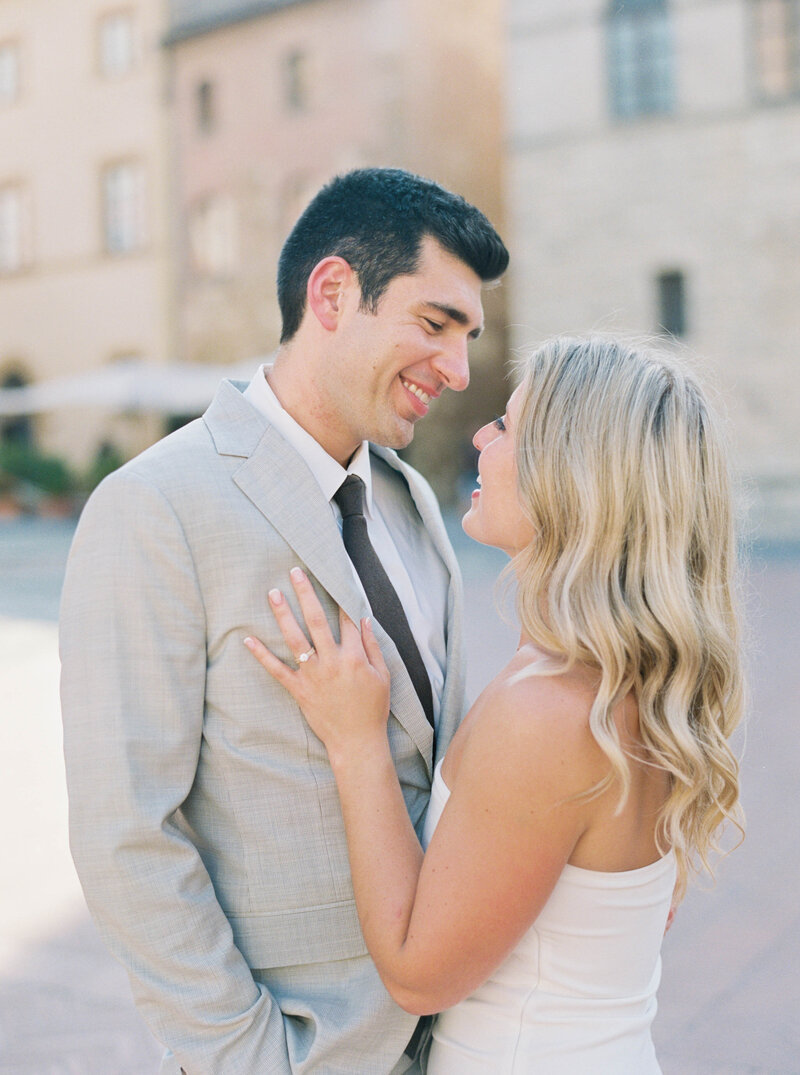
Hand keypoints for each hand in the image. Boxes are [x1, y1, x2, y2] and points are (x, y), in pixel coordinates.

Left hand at [244, 567, 390, 758]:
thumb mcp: (383, 675)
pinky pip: (276, 670)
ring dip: (283, 614)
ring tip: (273, 593)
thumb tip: (365, 619)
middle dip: (305, 593)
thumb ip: (373, 646)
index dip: (341, 597)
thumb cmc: (373, 709)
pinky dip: (261, 655)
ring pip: (295, 638)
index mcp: (354, 656)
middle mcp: (332, 661)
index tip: (334, 577)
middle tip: (295, 572)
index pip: (346, 620)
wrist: (357, 742)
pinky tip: (248, 639)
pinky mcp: (299, 690)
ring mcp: (313, 675)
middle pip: (316, 619)